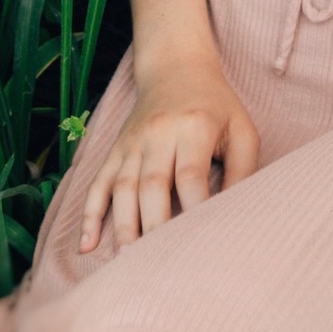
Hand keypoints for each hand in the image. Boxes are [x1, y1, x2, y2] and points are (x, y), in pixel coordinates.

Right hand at [79, 53, 260, 251]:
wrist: (176, 65)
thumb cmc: (217, 105)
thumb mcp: (242, 129)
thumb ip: (244, 171)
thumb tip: (237, 215)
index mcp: (194, 127)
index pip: (190, 177)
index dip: (194, 212)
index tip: (202, 244)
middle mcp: (158, 134)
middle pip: (151, 186)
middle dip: (155, 228)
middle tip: (161, 266)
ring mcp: (132, 142)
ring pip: (122, 188)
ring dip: (123, 226)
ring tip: (128, 262)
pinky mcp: (116, 149)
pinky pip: (98, 183)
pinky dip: (90, 214)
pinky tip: (87, 244)